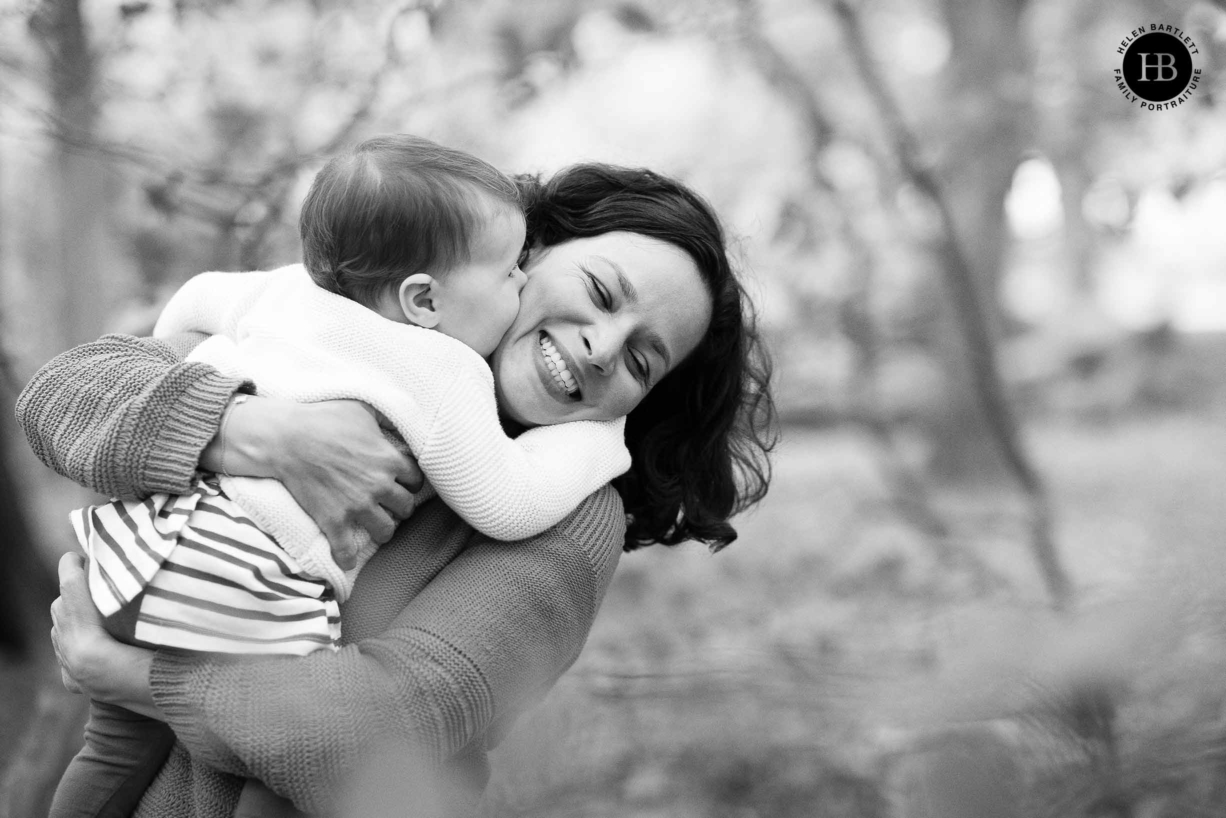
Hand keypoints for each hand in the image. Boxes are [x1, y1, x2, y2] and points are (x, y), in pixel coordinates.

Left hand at [49, 554, 161, 718]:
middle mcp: (74, 660)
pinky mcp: (76, 683)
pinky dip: (73, 634)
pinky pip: (63, 649)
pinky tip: (92, 629)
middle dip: (74, 586)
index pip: (71, 592)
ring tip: (96, 596)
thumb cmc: (177, 671)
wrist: (173, 715)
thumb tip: (142, 567)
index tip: (79, 552)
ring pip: (59, 627)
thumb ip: (146, 603)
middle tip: (97, 570)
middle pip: (60, 606)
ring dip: (73, 610)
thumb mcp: (164, 629)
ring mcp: (72, 673)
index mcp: (89, 647)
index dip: (74, 568)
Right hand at [271, 401, 422, 569]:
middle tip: (390, 504)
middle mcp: (379, 486)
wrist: (287, 438)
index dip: (410, 481)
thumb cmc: (325, 418)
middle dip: (400, 506)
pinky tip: (348, 561)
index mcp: (390, 460)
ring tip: (377, 527)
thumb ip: (386, 419)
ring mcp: (357, 506)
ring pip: (386, 531)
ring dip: (383, 530)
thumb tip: (402, 421)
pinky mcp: (333, 520)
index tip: (402, 482)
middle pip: (406, 508)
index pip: (416, 480)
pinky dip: (347, 558)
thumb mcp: (363, 409)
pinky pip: (347, 550)